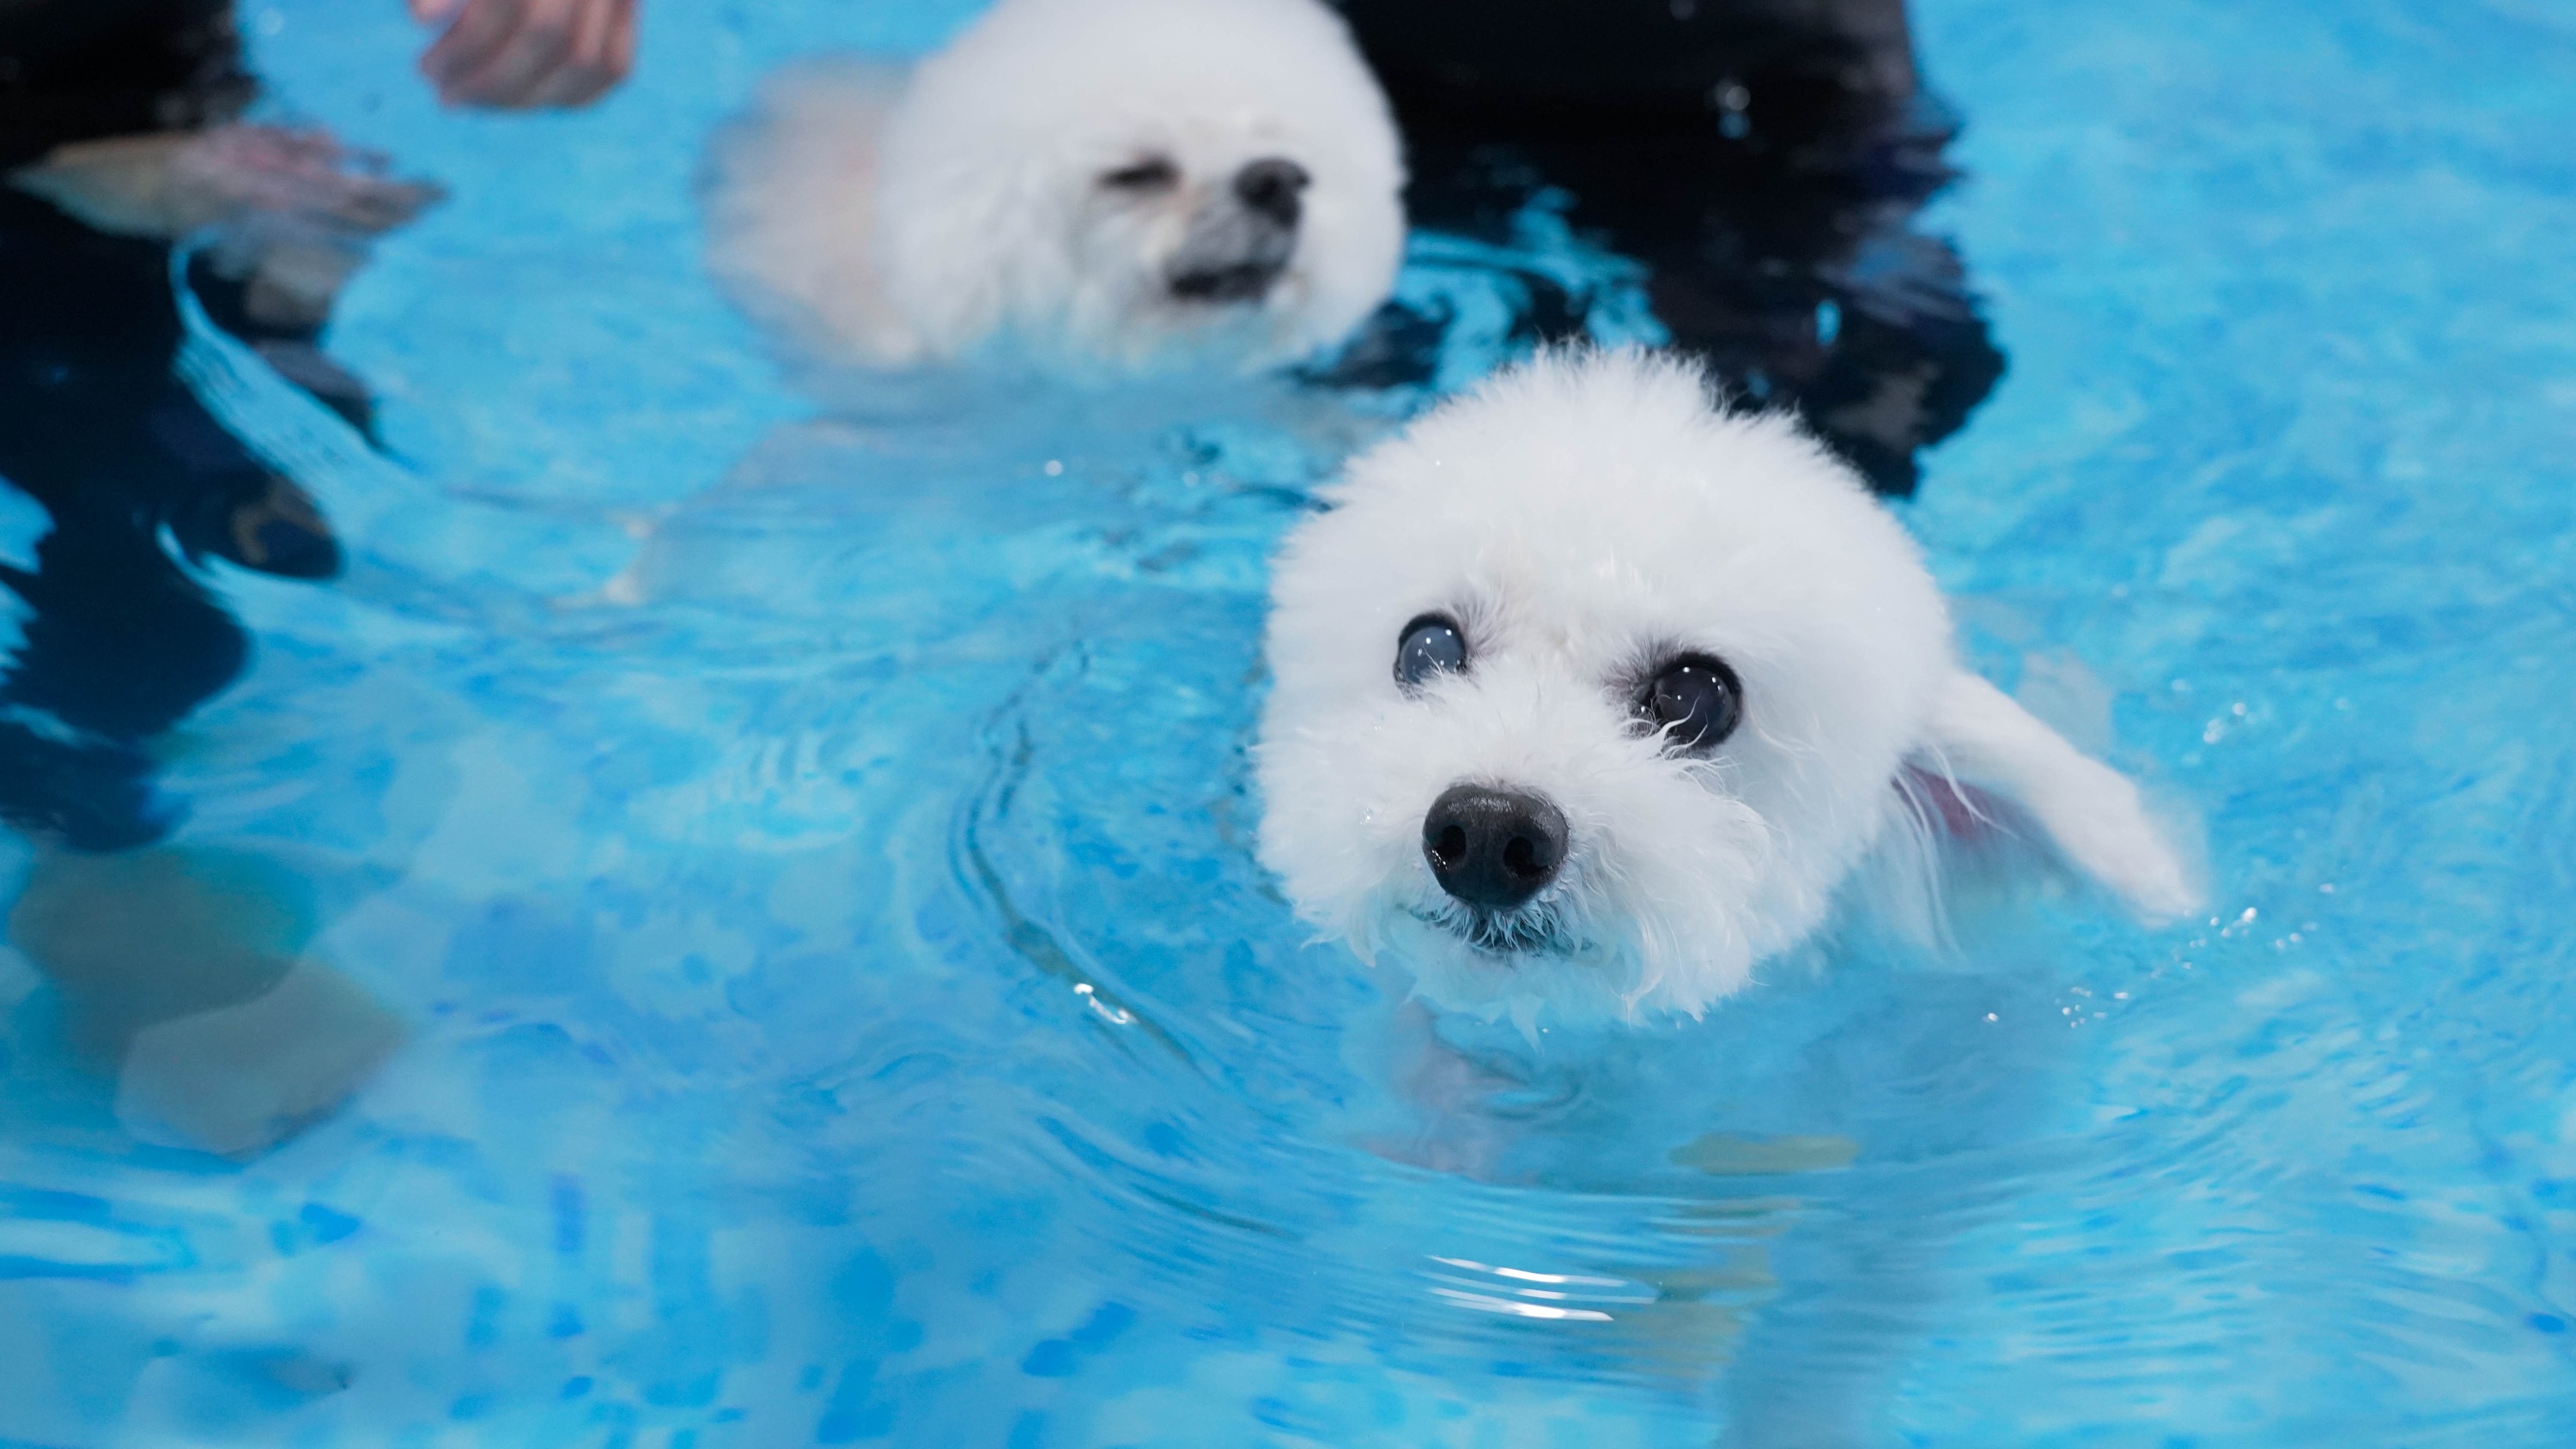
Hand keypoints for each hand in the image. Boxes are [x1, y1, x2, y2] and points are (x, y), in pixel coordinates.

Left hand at [411, 0, 639, 109]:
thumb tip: (422, 20)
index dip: (466, 46)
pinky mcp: (630, 9)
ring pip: (586, 63)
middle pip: (549, 37)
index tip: (427, 69)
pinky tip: (521, 102)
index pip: (511, 4)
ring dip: (525, 98)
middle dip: (491, 81)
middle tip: (446, 93)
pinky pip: (614, 69)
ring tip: (475, 101)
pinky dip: (569, 97)